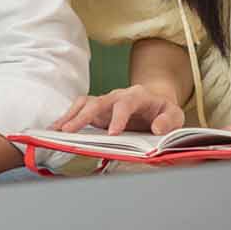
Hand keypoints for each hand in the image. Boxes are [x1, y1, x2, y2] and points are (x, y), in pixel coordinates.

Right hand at [53, 84, 183, 135]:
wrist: (155, 102)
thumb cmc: (164, 111)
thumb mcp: (175, 115)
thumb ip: (169, 121)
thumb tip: (157, 129)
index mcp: (138, 95)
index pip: (125, 103)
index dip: (118, 117)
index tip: (112, 134)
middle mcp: (117, 95)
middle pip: (98, 102)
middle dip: (83, 116)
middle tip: (69, 131)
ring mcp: (105, 102)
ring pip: (84, 104)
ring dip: (69, 116)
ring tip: (55, 131)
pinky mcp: (97, 109)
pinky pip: (79, 110)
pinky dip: (66, 118)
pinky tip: (55, 130)